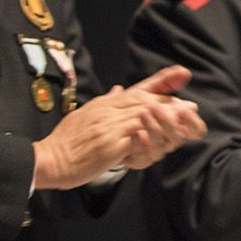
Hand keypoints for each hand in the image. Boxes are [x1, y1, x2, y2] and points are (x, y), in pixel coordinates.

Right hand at [32, 66, 205, 189]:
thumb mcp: (86, 113)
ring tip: (186, 121)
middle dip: (171, 103)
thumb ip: (106, 102)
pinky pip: (138, 137)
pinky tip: (167, 137)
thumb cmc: (66, 140)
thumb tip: (119, 89)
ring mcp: (110, 127)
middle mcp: (108, 111)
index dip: (161, 87)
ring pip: (146, 115)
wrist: (49, 159)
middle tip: (191, 108)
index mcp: (104, 103)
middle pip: (146, 100)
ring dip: (168, 118)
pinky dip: (154, 135)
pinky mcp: (111, 144)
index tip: (181, 82)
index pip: (138, 91)